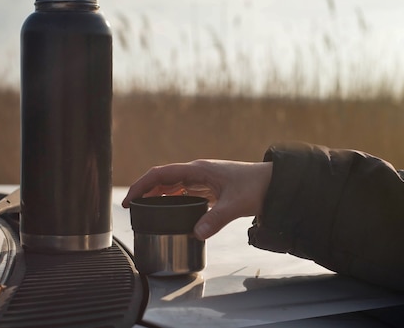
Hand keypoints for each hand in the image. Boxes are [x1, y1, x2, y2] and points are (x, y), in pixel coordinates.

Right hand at [122, 160, 272, 239]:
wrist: (274, 183)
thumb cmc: (256, 187)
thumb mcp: (235, 205)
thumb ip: (215, 219)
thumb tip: (196, 233)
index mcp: (198, 170)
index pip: (161, 174)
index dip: (142, 185)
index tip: (129, 200)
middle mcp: (197, 172)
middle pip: (163, 179)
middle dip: (145, 192)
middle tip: (132, 209)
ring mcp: (203, 179)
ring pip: (172, 185)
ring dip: (157, 195)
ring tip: (144, 211)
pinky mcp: (209, 187)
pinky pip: (184, 191)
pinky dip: (171, 199)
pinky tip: (169, 211)